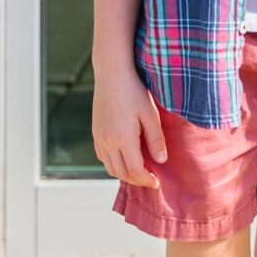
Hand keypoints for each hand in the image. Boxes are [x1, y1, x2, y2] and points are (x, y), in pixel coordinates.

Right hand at [92, 65, 167, 188]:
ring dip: (124, 174)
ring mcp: (99, 137)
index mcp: (123, 139)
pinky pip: (103, 157)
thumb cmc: (135, 91)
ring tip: (140, 171)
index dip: (146, 180)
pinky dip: (114, 164)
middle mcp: (108, 142)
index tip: (157, 183)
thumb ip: (156, 139)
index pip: (135, 170)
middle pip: (121, 173)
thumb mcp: (150, 114)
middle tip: (150, 180)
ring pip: (110, 167)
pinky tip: (125, 158)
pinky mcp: (95, 132)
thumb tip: (161, 161)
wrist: (112, 74)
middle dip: (136, 180)